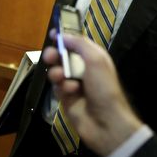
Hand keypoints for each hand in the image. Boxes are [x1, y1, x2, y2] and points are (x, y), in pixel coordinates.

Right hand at [44, 32, 143, 156]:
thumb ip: (80, 44)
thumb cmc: (104, 87)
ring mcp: (74, 84)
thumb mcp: (96, 60)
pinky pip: (56, 88)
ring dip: (57, 73)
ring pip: (57, 72)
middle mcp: (84, 69)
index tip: (53, 34)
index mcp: (94, 58)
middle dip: (55, 55)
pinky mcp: (66, 98)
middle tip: (50, 56)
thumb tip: (64, 36)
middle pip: (63, 56)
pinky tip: (70, 92)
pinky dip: (62, 88)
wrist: (106, 122)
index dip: (65, 38)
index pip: (76, 43)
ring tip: (61, 77)